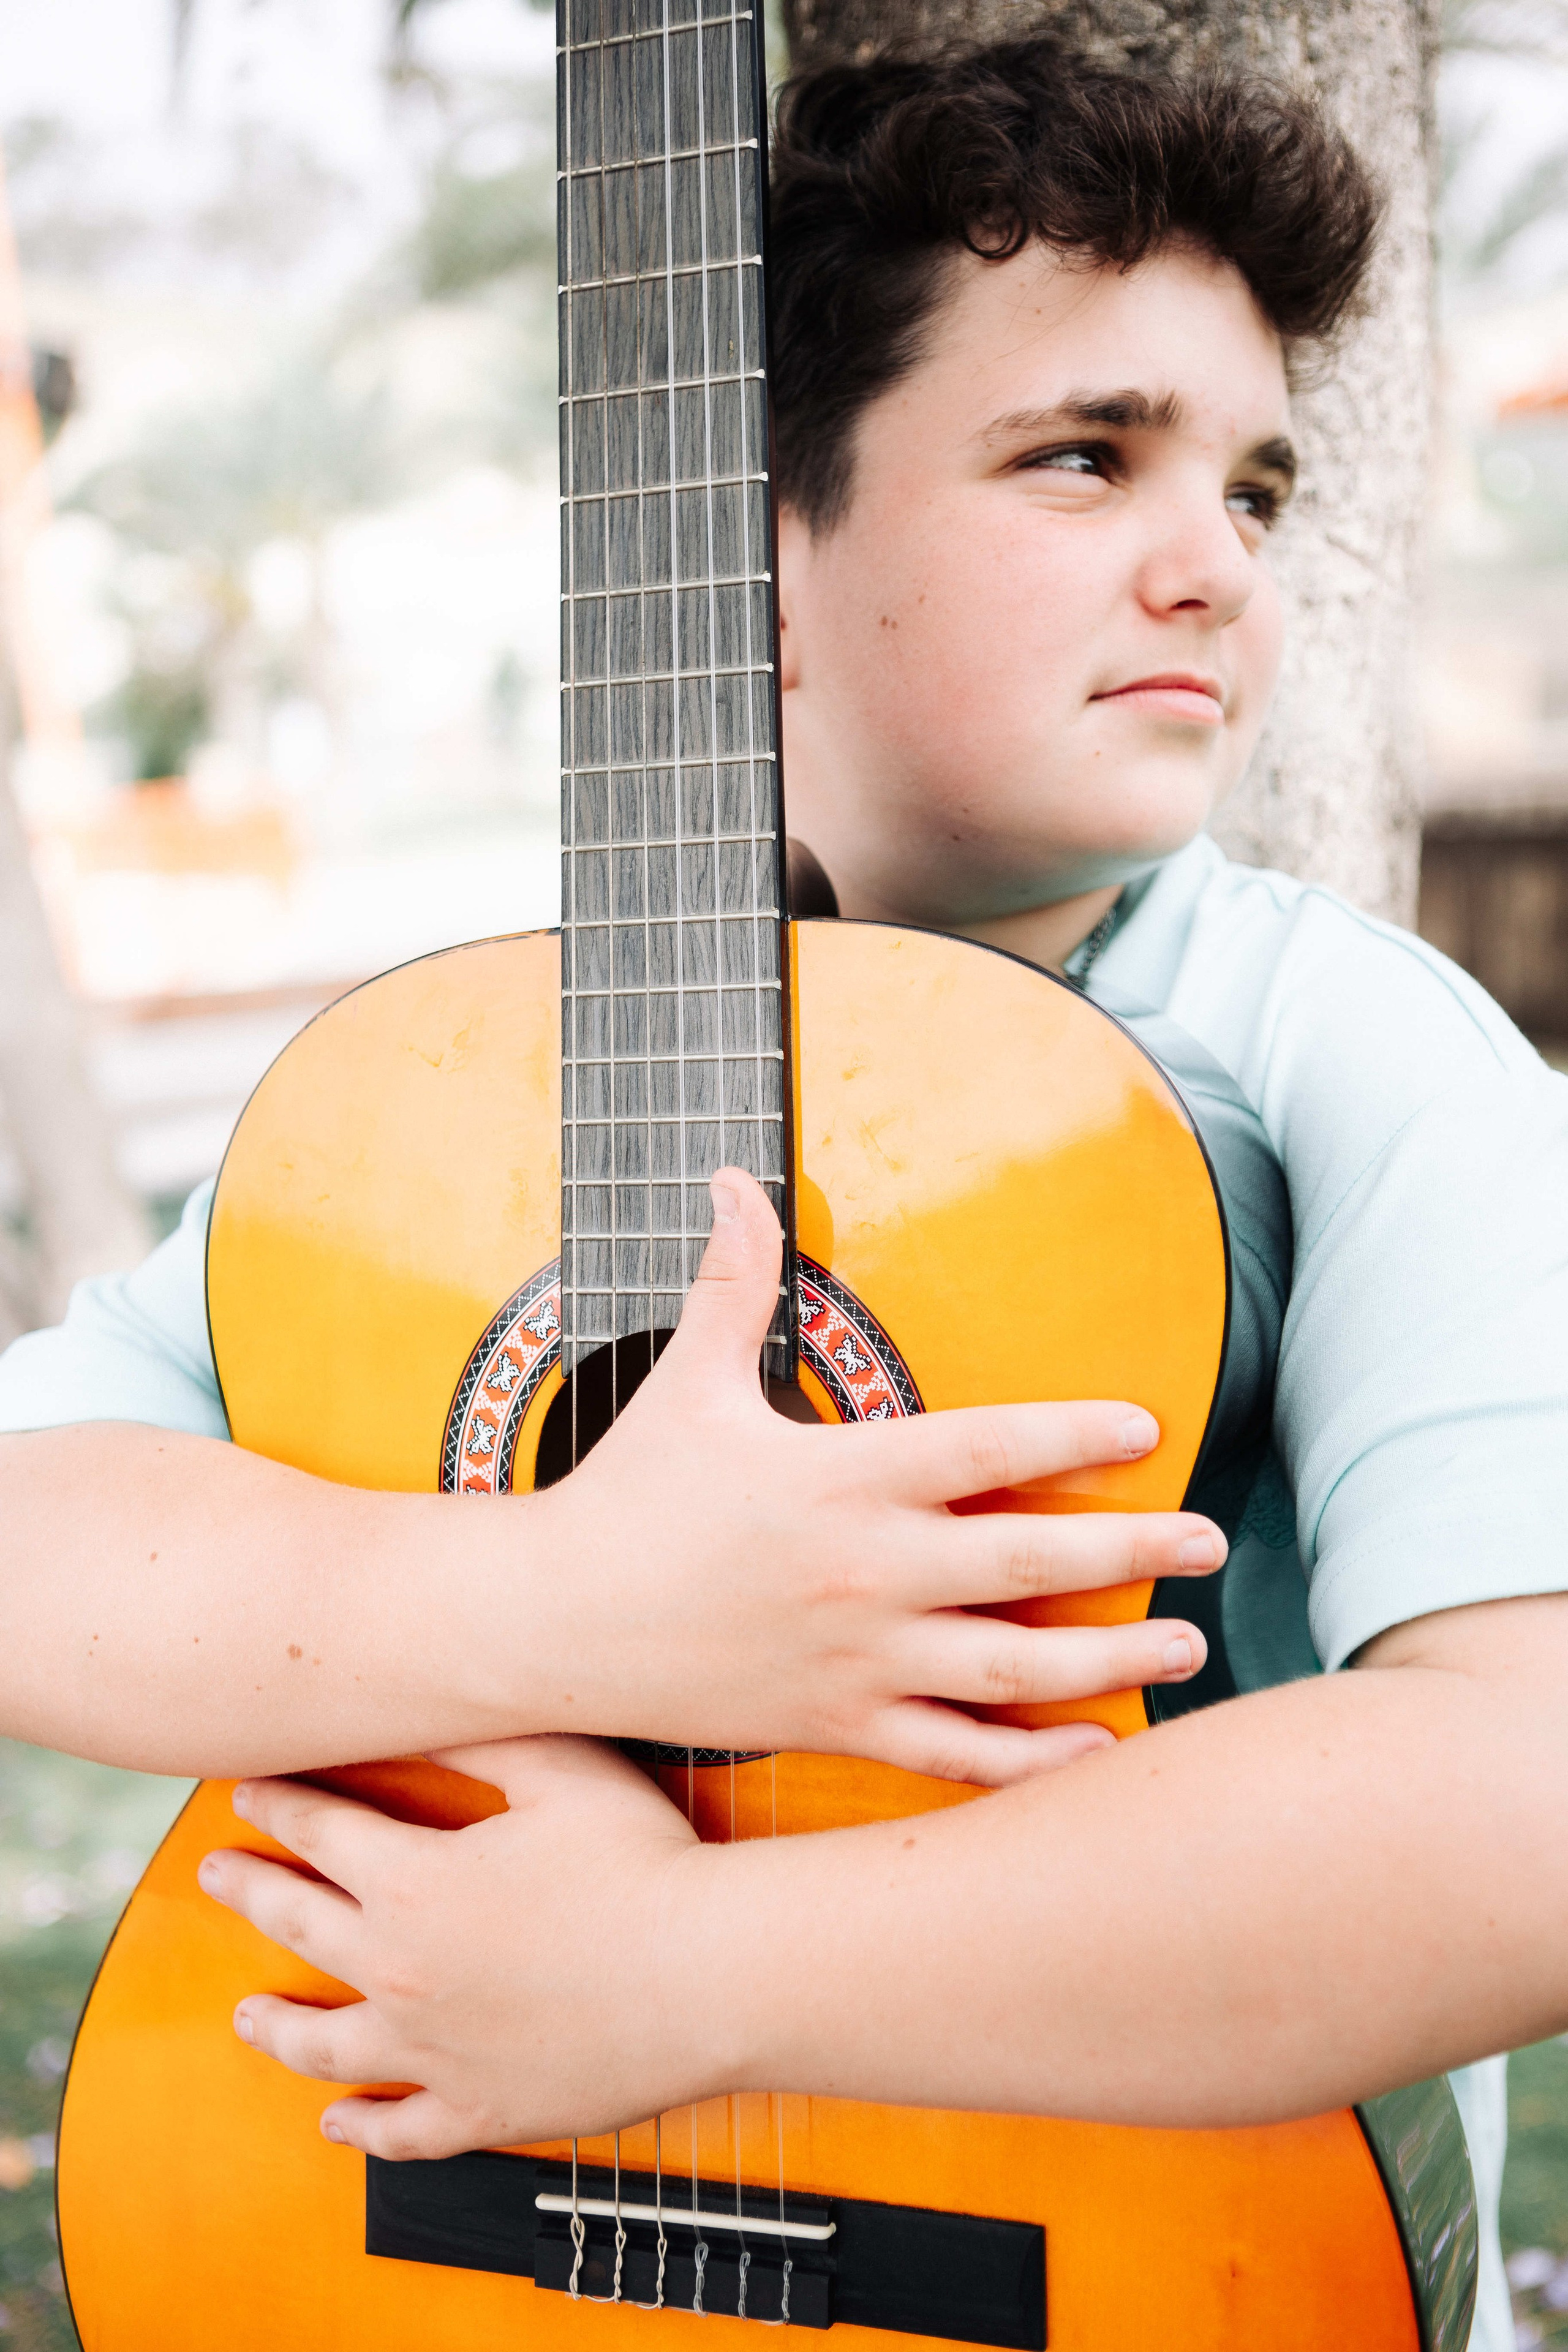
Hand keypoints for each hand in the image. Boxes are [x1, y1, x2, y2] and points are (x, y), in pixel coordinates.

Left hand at [202, 1744, 713, 2157]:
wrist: (710, 1974)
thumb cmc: (647, 1864)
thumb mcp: (560, 1769)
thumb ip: (478, 1736)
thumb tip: (417, 1710)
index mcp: (415, 1882)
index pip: (320, 1832)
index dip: (279, 1805)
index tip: (249, 1792)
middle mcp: (402, 1971)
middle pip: (299, 1927)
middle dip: (250, 1891)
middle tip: (217, 1874)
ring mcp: (435, 2050)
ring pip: (324, 2045)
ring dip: (275, 2026)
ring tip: (247, 2016)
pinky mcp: (480, 2108)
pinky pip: (400, 2128)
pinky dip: (359, 2128)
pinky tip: (337, 2123)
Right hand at [521, 1167, 1224, 1784]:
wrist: (550, 1625)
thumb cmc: (624, 1497)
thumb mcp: (685, 1378)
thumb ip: (730, 1279)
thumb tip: (733, 1179)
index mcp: (841, 1477)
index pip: (989, 1448)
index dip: (1075, 1437)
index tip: (1144, 1430)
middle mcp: (866, 1571)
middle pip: (1031, 1563)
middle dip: (1133, 1552)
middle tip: (1206, 1545)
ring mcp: (857, 1657)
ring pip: (1013, 1668)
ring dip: (1107, 1659)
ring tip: (1179, 1645)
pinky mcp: (836, 1723)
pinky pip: (954, 1753)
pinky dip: (1028, 1760)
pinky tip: (1089, 1748)